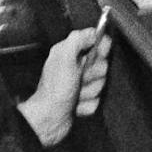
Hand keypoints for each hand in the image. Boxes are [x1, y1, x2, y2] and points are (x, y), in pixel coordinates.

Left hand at [18, 25, 109, 147]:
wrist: (49, 120)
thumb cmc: (54, 91)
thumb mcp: (64, 58)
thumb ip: (77, 40)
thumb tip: (93, 31)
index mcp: (69, 53)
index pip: (95, 43)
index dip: (101, 50)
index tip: (98, 57)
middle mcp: (74, 68)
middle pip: (101, 65)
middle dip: (94, 75)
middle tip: (81, 79)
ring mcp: (78, 85)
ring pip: (100, 84)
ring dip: (90, 92)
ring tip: (76, 95)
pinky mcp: (82, 101)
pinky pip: (96, 100)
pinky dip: (87, 105)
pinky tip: (75, 106)